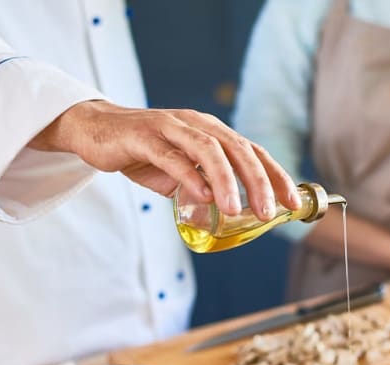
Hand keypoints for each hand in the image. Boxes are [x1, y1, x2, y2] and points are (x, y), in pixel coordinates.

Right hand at [29, 100, 299, 219]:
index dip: (276, 176)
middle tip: (268, 212)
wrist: (96, 131)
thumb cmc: (143, 152)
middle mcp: (198, 125)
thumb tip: (229, 215)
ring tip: (235, 209)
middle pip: (238, 150)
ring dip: (227, 180)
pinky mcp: (144, 136)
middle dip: (258, 181)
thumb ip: (204, 187)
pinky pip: (172, 156)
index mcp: (212, 132)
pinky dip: (189, 176)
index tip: (293, 204)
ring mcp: (171, 128)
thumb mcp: (181, 172)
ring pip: (209, 150)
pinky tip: (202, 197)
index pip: (253, 153)